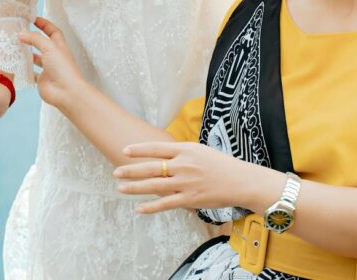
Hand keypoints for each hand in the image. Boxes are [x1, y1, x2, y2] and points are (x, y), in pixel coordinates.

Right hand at [17, 16, 85, 111]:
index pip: (53, 31)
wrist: (66, 92)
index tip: (33, 19)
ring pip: (36, 58)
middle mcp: (54, 56)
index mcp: (59, 46)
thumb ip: (35, 39)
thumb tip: (22, 33)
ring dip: (27, 53)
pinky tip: (17, 65)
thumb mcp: (50, 47)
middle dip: (33, 38)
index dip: (44, 24)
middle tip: (20, 32)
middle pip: (43, 44)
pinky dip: (25, 69)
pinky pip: (32, 73)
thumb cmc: (63, 68)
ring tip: (15, 47)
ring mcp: (48, 68)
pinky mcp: (42, 80)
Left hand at [114, 142, 281, 214]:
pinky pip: (165, 204)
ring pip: (154, 186)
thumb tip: (164, 155)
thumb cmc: (222, 165)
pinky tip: (139, 208)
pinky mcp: (189, 199)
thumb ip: (182, 153)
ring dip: (135, 187)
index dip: (139, 150)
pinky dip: (150, 207)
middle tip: (116, 172)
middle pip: (151, 167)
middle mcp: (183, 165)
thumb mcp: (201, 151)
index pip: (157, 148)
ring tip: (121, 188)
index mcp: (186, 150)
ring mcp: (185, 183)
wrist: (241, 181)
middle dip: (130, 170)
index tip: (125, 151)